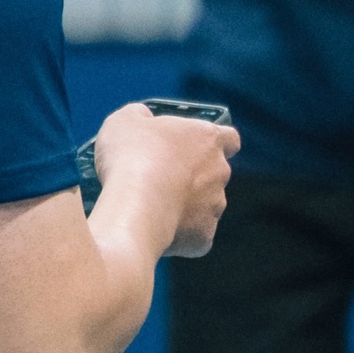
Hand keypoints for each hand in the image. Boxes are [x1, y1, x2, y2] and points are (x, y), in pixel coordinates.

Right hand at [92, 102, 238, 259]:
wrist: (134, 207)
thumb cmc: (131, 158)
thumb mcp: (125, 120)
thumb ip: (140, 116)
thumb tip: (142, 119)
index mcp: (207, 139)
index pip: (229, 138)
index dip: (214, 142)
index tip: (194, 146)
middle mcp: (219, 172)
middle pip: (214, 173)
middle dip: (192, 176)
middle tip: (161, 177)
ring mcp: (215, 205)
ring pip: (205, 205)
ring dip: (185, 204)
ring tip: (153, 205)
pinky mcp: (204, 236)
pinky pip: (194, 234)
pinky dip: (179, 232)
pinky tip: (156, 227)